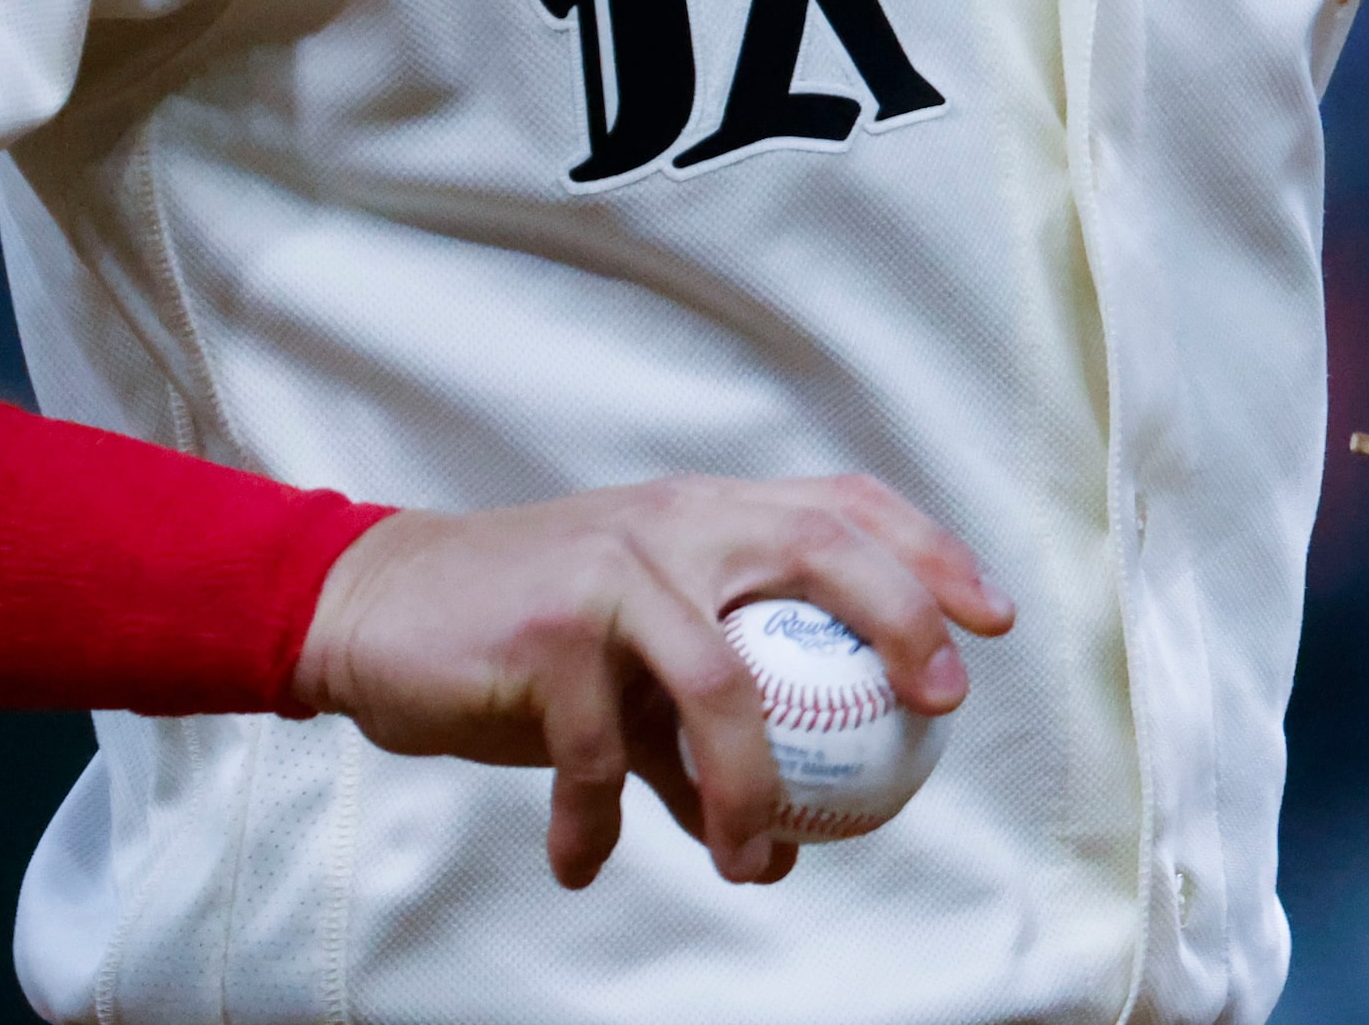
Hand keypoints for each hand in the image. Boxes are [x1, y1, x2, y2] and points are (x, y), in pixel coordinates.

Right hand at [288, 475, 1013, 889]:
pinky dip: (602, 818)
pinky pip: (606, 748)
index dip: (927, 552)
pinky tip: (581, 860)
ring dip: (749, 790)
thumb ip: (702, 740)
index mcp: (707, 515)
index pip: (841, 505)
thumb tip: (786, 847)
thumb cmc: (524, 639)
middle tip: (939, 701)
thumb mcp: (629, 673)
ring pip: (720, 683)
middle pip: (818, 547)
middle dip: (898, 619)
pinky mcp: (549, 627)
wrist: (377, 611)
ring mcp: (613, 568)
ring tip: (751, 864)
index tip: (991, 619)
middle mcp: (674, 522)